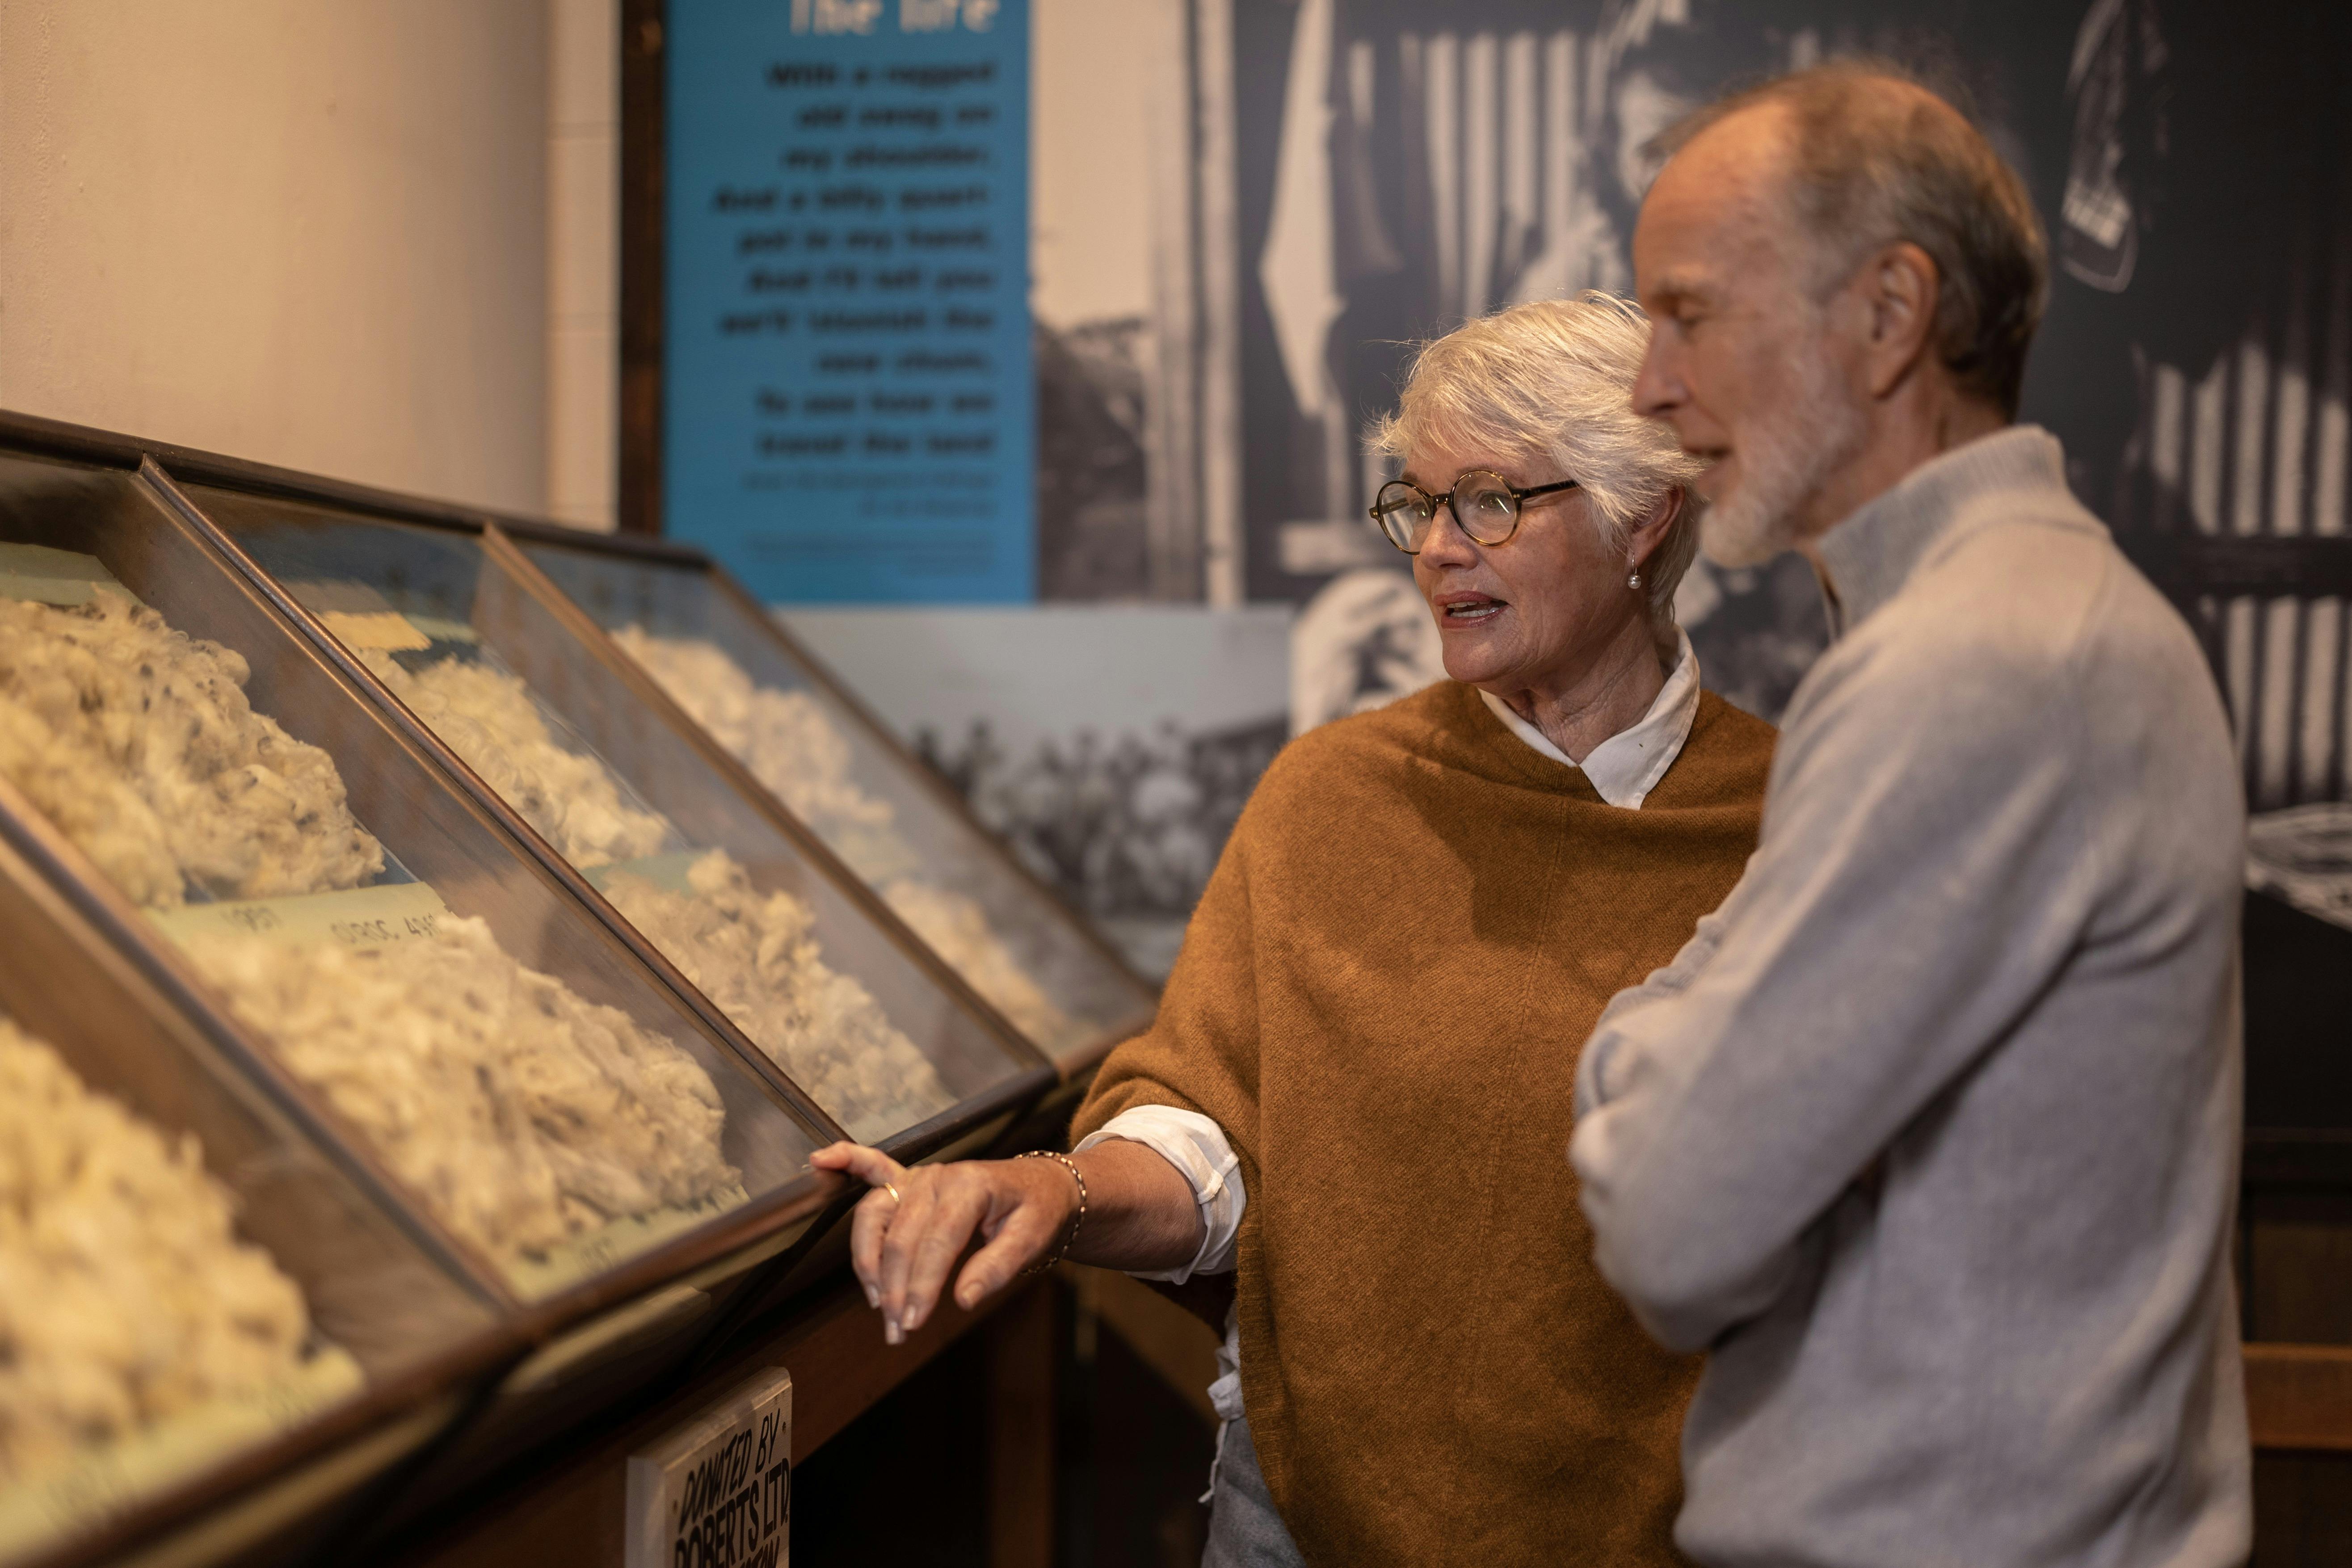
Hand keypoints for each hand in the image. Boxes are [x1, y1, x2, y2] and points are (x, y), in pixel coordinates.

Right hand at [809, 1142, 1079, 1345]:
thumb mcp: (1033, 1238)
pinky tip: (821, 1162)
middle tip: (897, 1329)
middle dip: (895, 1288)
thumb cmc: (1037, 1211)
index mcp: (970, 1186)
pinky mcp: (910, 1180)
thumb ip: (998, 1267)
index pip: (936, 1241)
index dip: (921, 1285)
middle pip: (901, 1236)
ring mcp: (919, 1176)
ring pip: (876, 1215)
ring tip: (876, 1300)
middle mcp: (937, 1177)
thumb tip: (963, 1299)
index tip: (913, 1322)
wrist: (1043, 1185)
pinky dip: (846, 1161)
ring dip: (868, 1260)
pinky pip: (872, 1167)